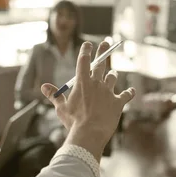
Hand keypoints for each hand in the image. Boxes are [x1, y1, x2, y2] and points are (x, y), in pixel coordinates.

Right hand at [41, 41, 135, 158]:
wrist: (90, 133)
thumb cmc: (74, 121)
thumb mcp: (61, 108)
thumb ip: (54, 95)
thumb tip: (43, 86)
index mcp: (82, 82)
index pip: (83, 60)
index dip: (86, 50)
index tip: (88, 43)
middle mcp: (97, 83)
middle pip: (100, 64)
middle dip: (102, 52)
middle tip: (106, 43)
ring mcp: (109, 92)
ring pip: (113, 78)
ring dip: (112, 75)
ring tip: (113, 74)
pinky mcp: (118, 102)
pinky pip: (126, 94)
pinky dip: (129, 92)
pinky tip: (131, 91)